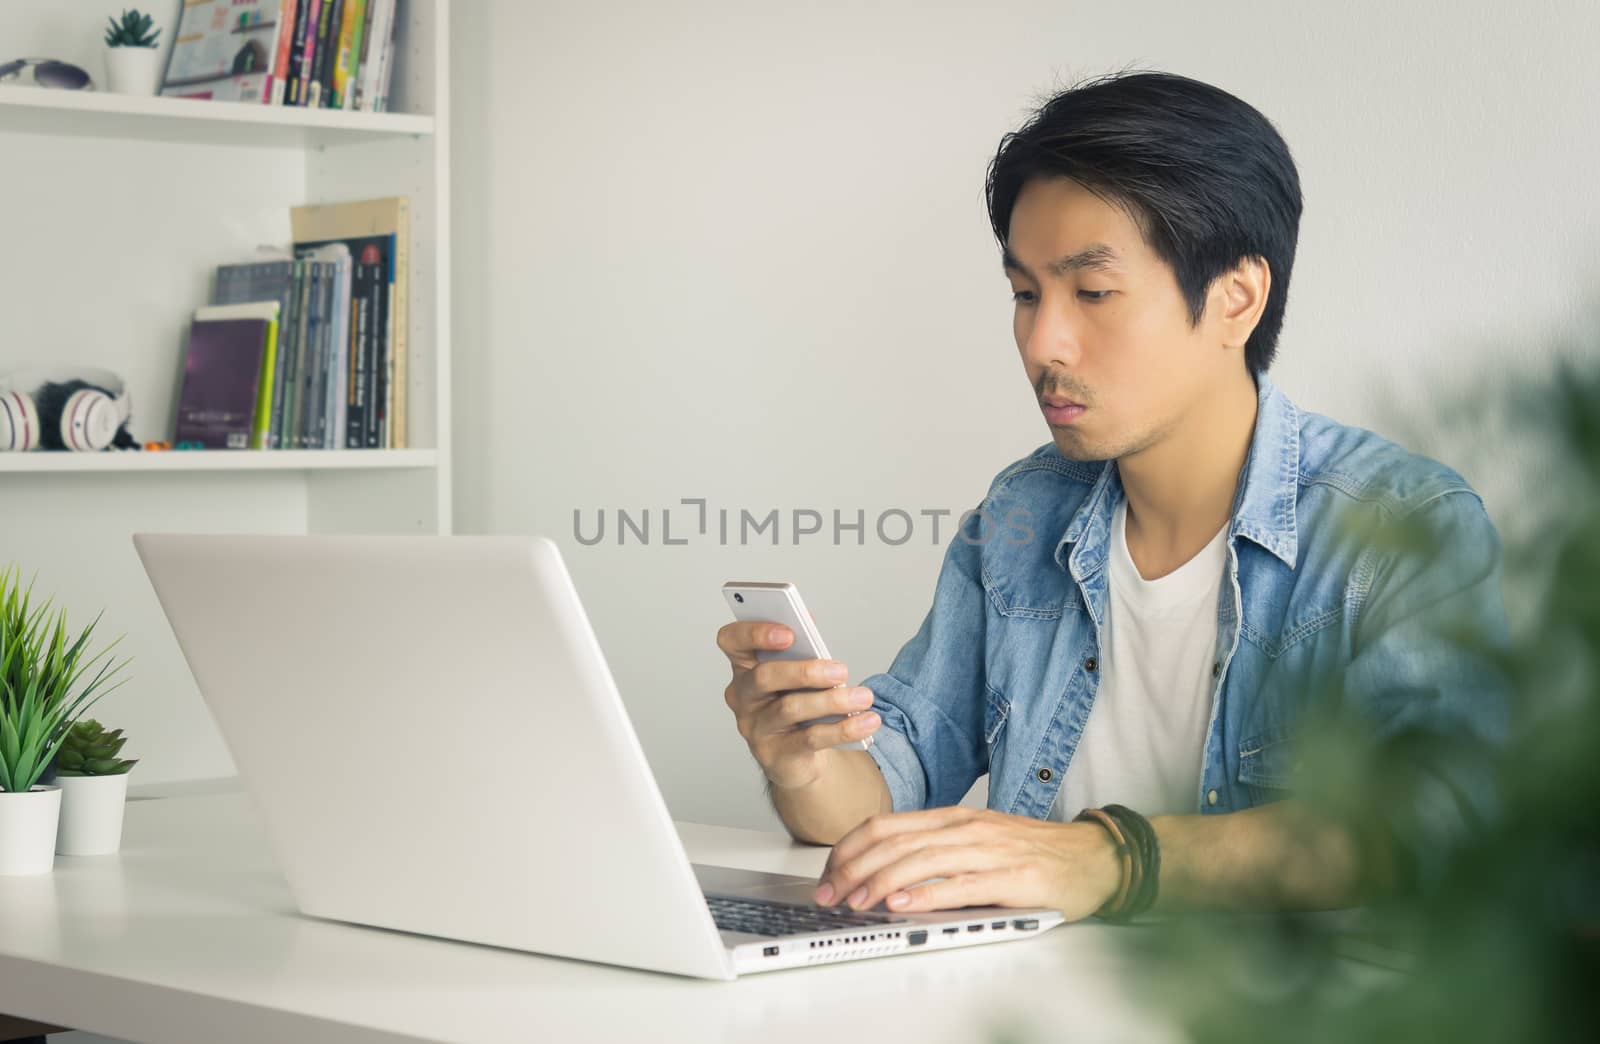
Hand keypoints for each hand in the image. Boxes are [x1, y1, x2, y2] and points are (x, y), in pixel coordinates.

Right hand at [716, 621, 881, 789]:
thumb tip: (809, 621)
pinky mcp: (774, 755)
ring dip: (832, 701)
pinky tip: (867, 722)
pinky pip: (809, 739)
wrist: (798, 757)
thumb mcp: (798, 673)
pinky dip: (843, 729)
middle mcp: (743, 696)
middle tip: (840, 670)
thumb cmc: (798, 702)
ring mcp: (755, 727)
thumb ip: (800, 647)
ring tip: (863, 697)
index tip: (789, 633)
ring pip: (790, 708)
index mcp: (745, 665)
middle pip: (764, 677)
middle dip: (805, 671)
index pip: (731, 640)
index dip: (755, 633)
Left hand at [813, 806, 1122, 920]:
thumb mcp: (976, 841)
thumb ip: (935, 851)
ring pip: (921, 860)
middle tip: (829, 895)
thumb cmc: (1034, 853)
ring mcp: (989, 850)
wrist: (1094, 857)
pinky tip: (903, 904)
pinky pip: (962, 885)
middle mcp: (965, 828)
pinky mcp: (1012, 878)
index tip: (827, 875)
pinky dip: (927, 894)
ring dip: (880, 882)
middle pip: (894, 841)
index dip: (849, 849)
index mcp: (952, 817)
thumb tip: (883, 874)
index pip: (885, 825)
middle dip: (853, 868)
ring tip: (855, 902)